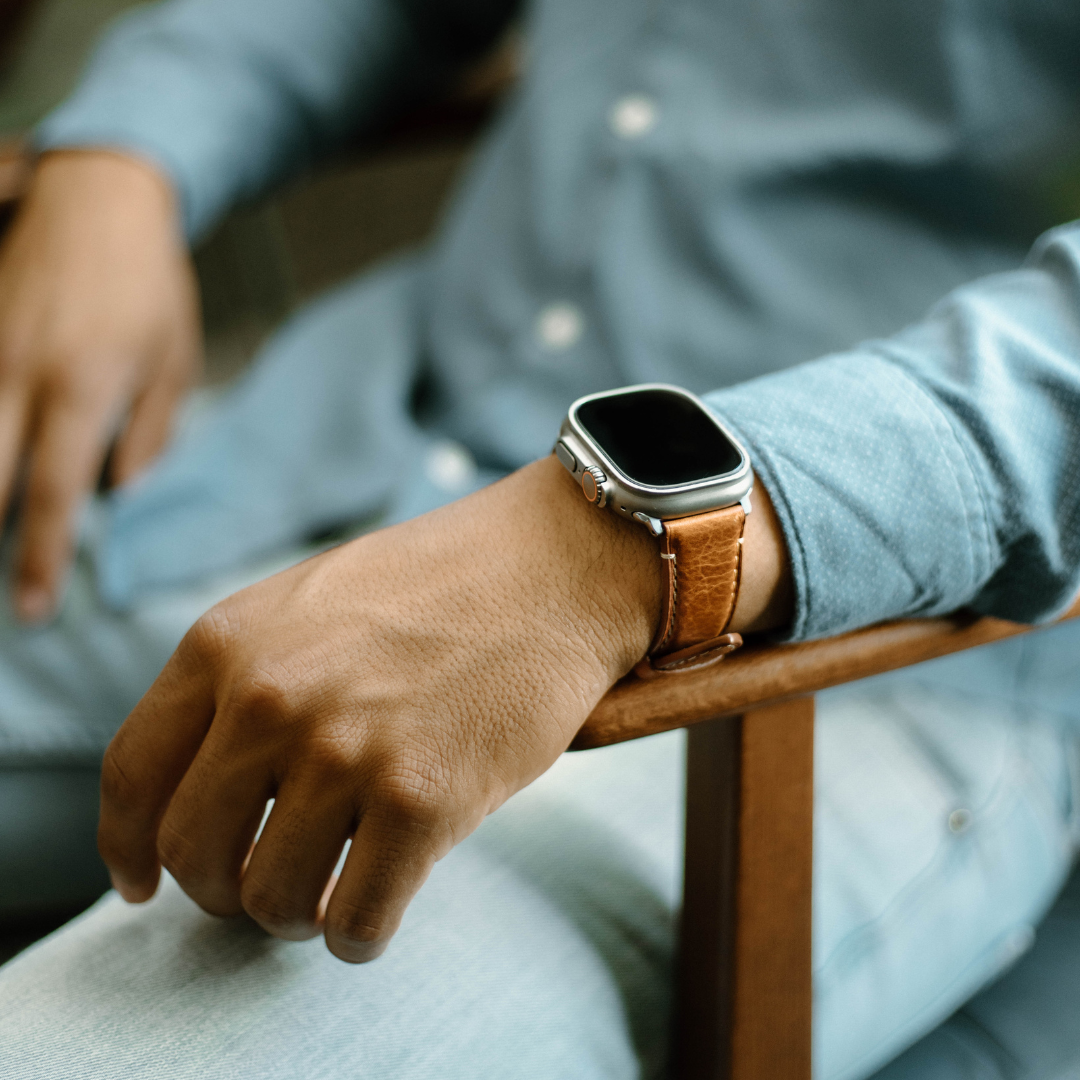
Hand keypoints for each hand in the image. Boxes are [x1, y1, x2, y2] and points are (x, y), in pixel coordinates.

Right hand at [0, 150, 200, 621]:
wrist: (98, 194)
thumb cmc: (150, 284)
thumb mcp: (174, 361)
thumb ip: (148, 434)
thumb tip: (116, 494)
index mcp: (81, 390)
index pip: (53, 494)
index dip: (40, 558)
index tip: (36, 608)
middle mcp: (16, 375)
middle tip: (0, 597)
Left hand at [99, 456, 790, 961]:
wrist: (551, 565)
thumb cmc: (435, 586)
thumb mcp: (305, 603)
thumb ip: (241, 682)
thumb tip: (206, 789)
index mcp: (227, 643)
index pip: (131, 775)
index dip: (128, 847)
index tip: (145, 882)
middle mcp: (271, 699)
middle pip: (192, 853)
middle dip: (219, 892)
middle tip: (261, 888)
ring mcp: (346, 751)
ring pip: (270, 901)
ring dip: (292, 917)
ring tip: (328, 893)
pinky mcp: (424, 800)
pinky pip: (356, 922)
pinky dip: (357, 935)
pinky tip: (375, 909)